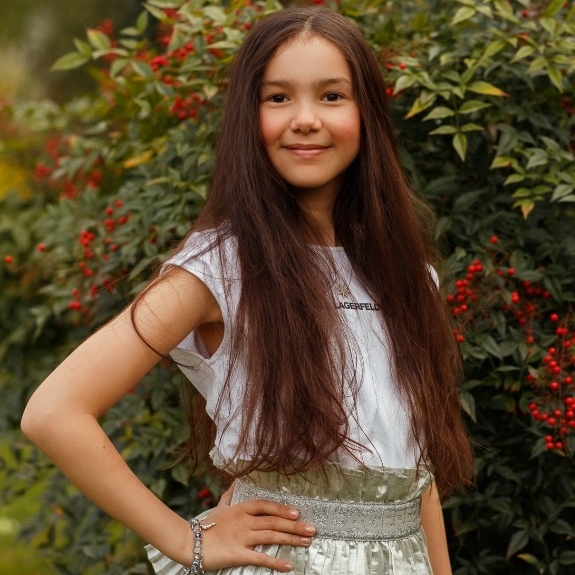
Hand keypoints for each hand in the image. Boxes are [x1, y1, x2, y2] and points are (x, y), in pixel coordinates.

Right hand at [199, 485, 315, 571]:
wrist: (190, 543)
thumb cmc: (207, 526)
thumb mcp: (220, 506)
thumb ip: (231, 495)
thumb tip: (237, 480)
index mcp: (241, 509)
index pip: (266, 506)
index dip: (282, 508)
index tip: (297, 512)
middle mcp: (245, 521)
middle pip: (274, 521)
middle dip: (295, 525)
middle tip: (312, 528)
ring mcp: (243, 537)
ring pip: (272, 536)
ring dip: (291, 539)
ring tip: (307, 542)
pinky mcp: (239, 554)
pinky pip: (260, 558)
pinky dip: (275, 562)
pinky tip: (288, 565)